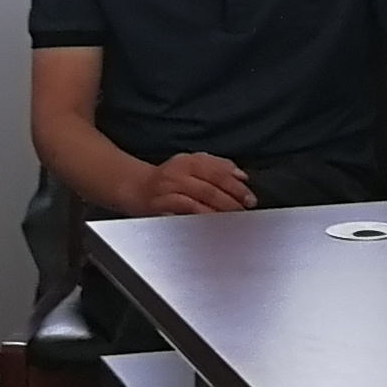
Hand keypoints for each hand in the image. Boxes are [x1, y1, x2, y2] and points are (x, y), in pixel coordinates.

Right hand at [136, 151, 256, 217]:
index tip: (249, 197)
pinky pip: (184, 214)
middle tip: (244, 211)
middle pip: (210, 189)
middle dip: (231, 202)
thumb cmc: (168, 178)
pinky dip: (200, 220)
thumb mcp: (191, 164)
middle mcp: (178, 175)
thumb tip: (241, 176)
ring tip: (232, 221)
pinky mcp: (161, 208)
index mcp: (188, 162)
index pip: (218, 172)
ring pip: (199, 203)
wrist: (136, 187)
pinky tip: (211, 225)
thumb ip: (217, 166)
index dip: (236, 186)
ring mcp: (168, 192)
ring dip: (219, 213)